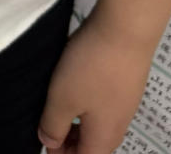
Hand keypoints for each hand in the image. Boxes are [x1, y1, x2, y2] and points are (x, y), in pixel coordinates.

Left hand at [37, 14, 154, 152]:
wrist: (126, 29)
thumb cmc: (91, 67)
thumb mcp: (62, 98)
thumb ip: (53, 125)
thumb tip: (49, 141)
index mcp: (103, 138)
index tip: (43, 135)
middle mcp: (118, 126)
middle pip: (92, 145)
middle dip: (68, 139)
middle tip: (47, 119)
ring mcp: (126, 103)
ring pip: (99, 123)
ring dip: (77, 119)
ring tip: (59, 99)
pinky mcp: (127, 83)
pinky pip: (105, 104)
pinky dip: (88, 102)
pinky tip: (78, 80)